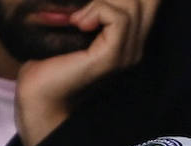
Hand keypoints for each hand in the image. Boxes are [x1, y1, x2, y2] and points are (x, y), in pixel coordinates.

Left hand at [14, 0, 160, 145]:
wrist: (39, 91)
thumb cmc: (52, 57)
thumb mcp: (80, 21)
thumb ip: (96, 7)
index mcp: (132, 36)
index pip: (150, 1)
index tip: (94, 4)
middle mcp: (136, 46)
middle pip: (148, 1)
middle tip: (86, 9)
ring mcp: (127, 54)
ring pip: (133, 5)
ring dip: (101, 1)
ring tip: (79, 17)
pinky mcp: (113, 57)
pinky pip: (118, 17)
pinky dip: (97, 10)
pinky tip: (79, 23)